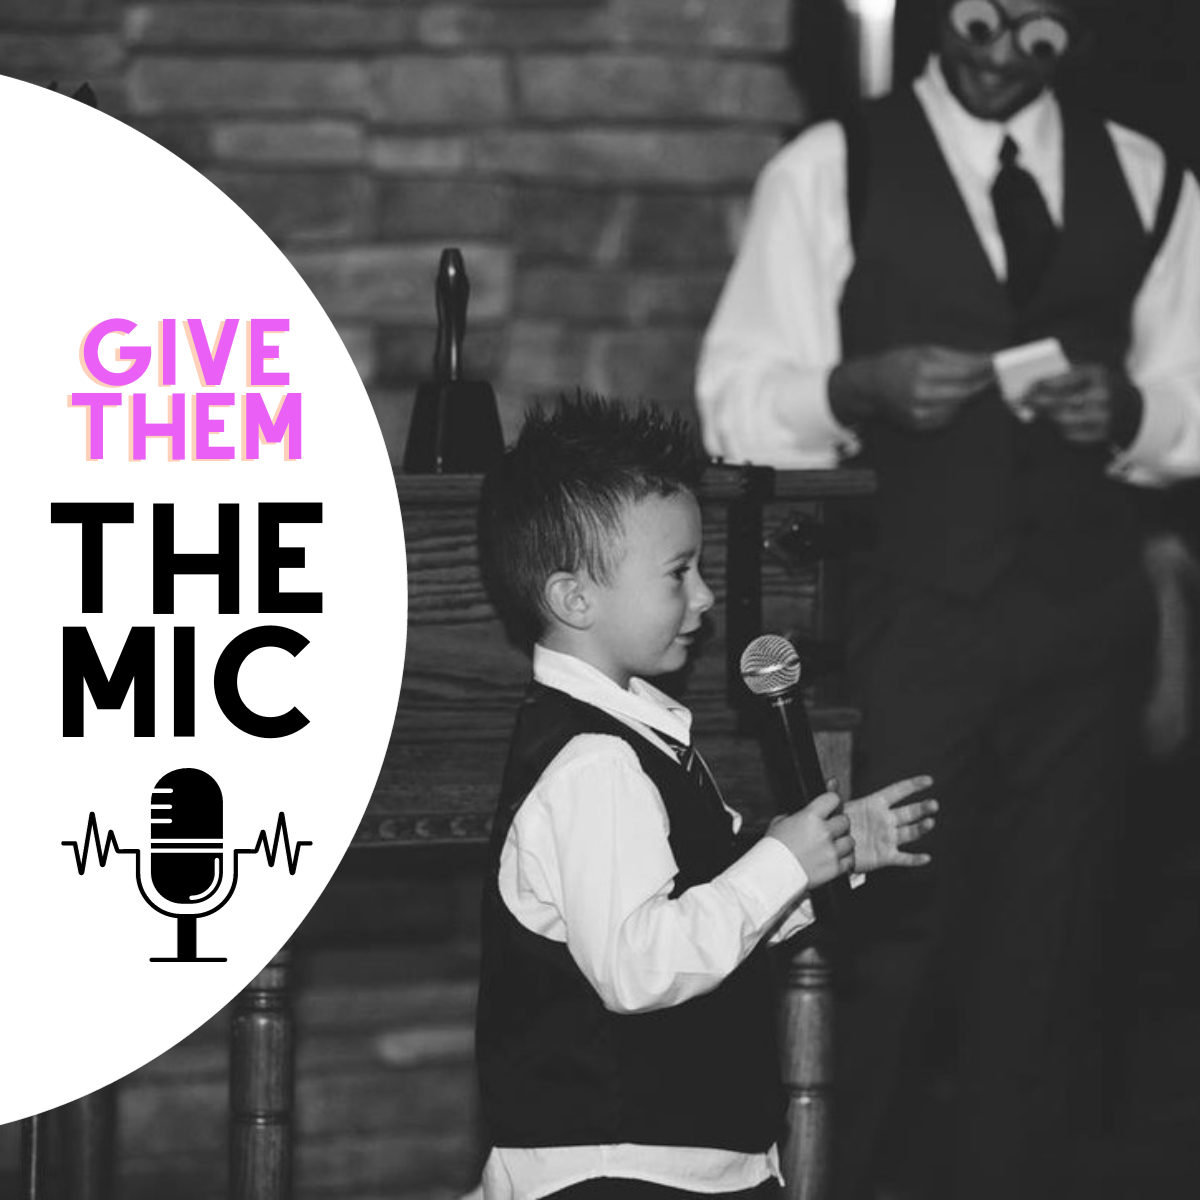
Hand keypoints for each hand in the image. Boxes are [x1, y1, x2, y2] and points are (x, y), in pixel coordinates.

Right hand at [766, 791, 854, 887]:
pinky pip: (850, 859)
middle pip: (845, 821)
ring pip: (850, 840)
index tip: (830, 807)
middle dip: (837, 824)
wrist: (771, 875)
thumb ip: (797, 815)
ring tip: (831, 846)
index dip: (832, 802)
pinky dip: (844, 859)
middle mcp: (824, 832)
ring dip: (842, 842)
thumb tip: (806, 812)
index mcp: (810, 817)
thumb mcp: (780, 823)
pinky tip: (833, 858)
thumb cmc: (773, 849)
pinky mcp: (834, 868)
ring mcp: (831, 851)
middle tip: (828, 830)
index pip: (834, 799)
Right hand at [830, 345, 993, 432]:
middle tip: (996, 375)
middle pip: (966, 392)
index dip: (986, 369)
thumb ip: (958, 357)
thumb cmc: (898, 363)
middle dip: (983, 383)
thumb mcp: (925, 351)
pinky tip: (949, 397)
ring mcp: (918, 413)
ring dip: (967, 395)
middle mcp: (920, 395)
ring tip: (970, 384)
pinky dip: (954, 407)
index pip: (965, 372)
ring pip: (958, 406)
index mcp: (922, 371)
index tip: (1000, 363)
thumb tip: (987, 360)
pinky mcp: (918, 425)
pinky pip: (947, 417)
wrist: (870, 387)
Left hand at [843, 775, 937, 873]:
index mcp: (875, 805)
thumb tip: (831, 780)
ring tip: (929, 823)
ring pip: (910, 832)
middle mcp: (886, 820)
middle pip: (909, 812)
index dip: (913, 785)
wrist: (835, 848)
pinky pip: (904, 858)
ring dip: (921, 828)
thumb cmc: (839, 825)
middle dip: (922, 808)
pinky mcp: (887, 856)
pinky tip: (925, 858)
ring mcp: (888, 838)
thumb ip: (835, 793)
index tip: (928, 780)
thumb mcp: (836, 808)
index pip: (897, 791)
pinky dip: (915, 859)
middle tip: (933, 804)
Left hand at [1024, 364, 1141, 446]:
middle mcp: (1101, 396)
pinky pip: (1068, 435)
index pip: (1063, 380)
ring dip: (1044, 416)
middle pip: (1059, 403)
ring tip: (1033, 411)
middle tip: (1021, 402)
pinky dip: (1057, 428)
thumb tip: (1032, 386)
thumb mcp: (1090, 373)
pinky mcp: (1099, 436)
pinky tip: (1052, 422)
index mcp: (1098, 375)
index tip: (1027, 387)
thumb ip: (1065, 376)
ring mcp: (1102, 418)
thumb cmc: (1102, 387)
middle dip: (1037, 403)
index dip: (1042, 385)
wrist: (1133, 411)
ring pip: (1060, 420)